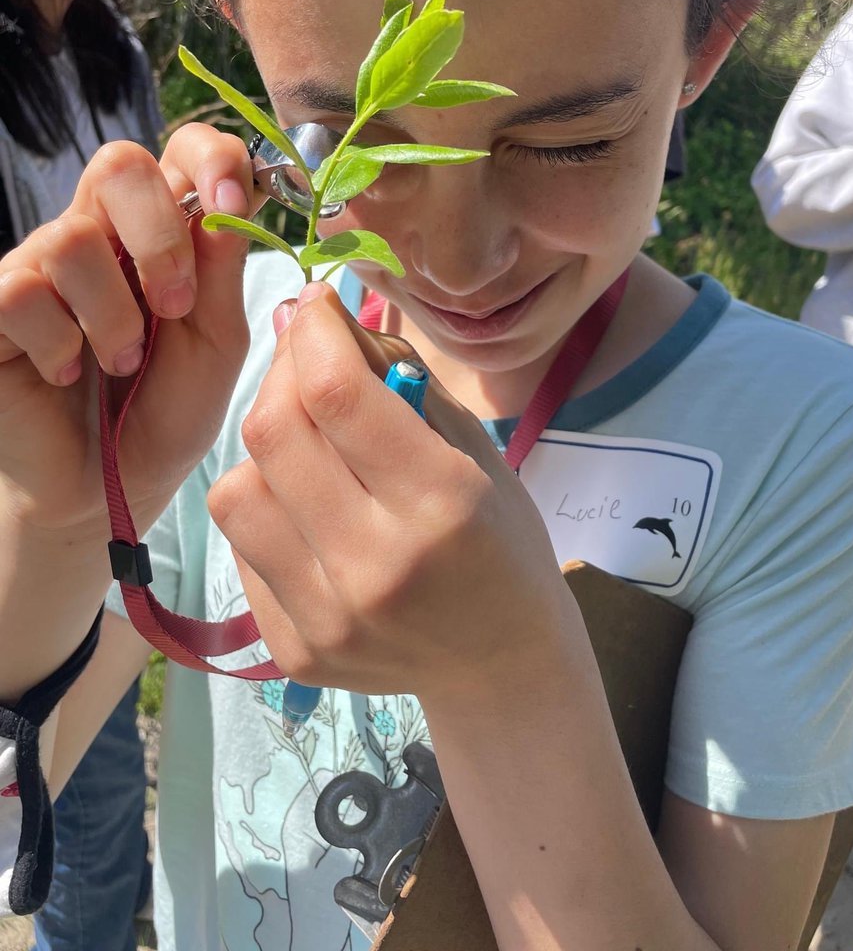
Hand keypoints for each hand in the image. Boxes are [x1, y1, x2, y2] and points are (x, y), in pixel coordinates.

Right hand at [0, 125, 256, 550]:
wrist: (107, 488)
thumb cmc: (165, 412)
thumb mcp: (216, 346)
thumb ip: (223, 277)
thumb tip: (223, 208)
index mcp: (163, 233)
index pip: (180, 152)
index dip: (209, 159)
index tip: (231, 205)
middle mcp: (99, 236)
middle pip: (118, 165)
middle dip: (159, 235)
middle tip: (177, 305)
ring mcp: (40, 265)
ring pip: (71, 239)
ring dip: (113, 315)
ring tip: (122, 363)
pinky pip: (20, 291)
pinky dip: (58, 343)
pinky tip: (68, 373)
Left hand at [208, 282, 577, 704]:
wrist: (500, 664)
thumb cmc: (500, 540)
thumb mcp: (475, 449)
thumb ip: (401, 380)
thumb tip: (320, 322)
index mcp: (441, 503)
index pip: (337, 393)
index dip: (315, 332)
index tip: (317, 306)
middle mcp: (376, 565)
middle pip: (274, 434)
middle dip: (283, 372)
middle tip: (307, 360)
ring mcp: (327, 617)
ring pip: (235, 490)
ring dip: (265, 448)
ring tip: (307, 445)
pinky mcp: (294, 651)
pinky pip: (241, 548)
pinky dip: (267, 509)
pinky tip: (307, 508)